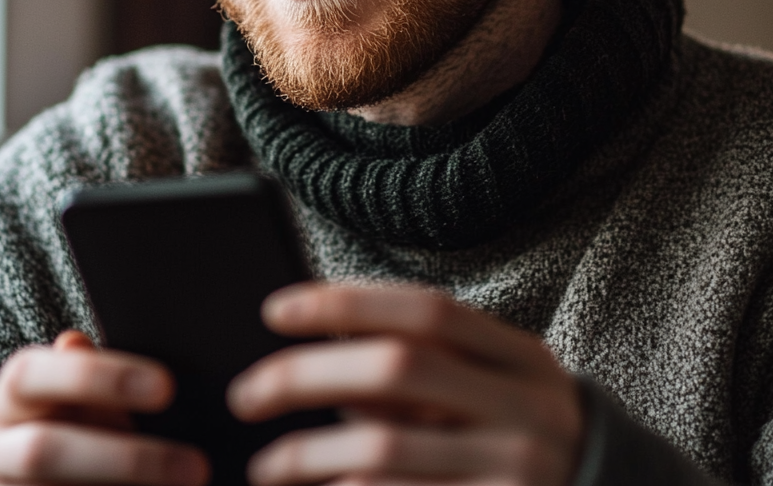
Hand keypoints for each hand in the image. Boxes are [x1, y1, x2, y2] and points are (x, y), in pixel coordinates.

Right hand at [0, 330, 208, 485]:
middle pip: (43, 450)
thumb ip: (90, 378)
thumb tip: (72, 342)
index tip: (168, 387)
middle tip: (196, 465)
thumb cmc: (81, 431)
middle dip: (125, 460)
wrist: (52, 481)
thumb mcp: (89, 401)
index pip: (31, 374)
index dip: (97, 377)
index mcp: (12, 395)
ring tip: (187, 482)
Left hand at [228, 283, 583, 485]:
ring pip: (386, 451)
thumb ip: (428, 363)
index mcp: (521, 357)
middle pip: (398, 370)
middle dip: (308, 376)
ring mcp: (517, 474)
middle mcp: (525, 410)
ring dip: (308, 456)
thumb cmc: (520, 434)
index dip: (347, 303)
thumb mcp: (496, 385)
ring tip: (264, 464)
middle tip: (247, 392)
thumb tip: (322, 341)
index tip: (277, 310)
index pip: (426, 311)